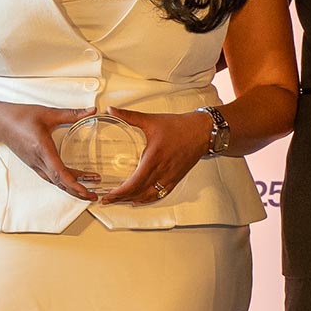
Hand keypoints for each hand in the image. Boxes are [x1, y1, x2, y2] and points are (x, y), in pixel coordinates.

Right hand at [0, 102, 96, 199]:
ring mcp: (34, 163)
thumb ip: (72, 114)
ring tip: (87, 190)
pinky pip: (49, 176)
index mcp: (42, 149)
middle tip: (94, 195)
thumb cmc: (20, 117)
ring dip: (70, 187)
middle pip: (59, 182)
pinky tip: (73, 180)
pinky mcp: (33, 163)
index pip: (59, 172)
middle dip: (77, 191)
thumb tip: (92, 110)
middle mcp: (38, 160)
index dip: (74, 183)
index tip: (86, 190)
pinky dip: (62, 181)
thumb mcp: (48, 113)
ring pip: (54, 181)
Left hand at [94, 108, 211, 205]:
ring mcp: (170, 177)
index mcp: (154, 158)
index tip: (109, 193)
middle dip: (121, 198)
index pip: (135, 182)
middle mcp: (162, 170)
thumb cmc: (179, 126)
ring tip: (120, 200)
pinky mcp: (175, 178)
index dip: (120, 192)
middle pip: (139, 192)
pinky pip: (161, 194)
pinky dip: (148, 199)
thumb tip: (112, 110)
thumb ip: (129, 116)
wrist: (202, 131)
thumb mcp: (151, 120)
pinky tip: (140, 199)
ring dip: (133, 200)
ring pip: (149, 195)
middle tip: (108, 199)